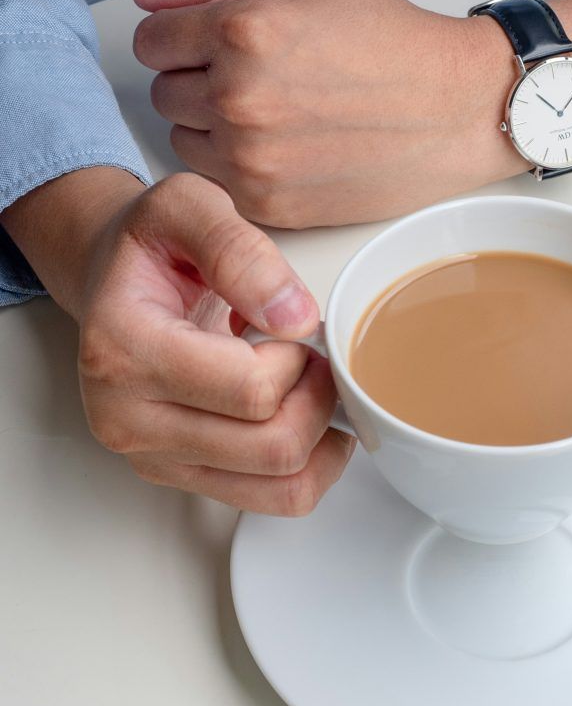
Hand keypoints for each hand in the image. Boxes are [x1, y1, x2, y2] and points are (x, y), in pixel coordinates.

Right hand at [8, 169, 353, 514]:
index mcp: (125, 350)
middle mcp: (128, 418)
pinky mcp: (178, 477)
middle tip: (311, 357)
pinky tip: (304, 417)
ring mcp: (153, 456)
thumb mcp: (190, 206)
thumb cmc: (153, 248)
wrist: (116, 281)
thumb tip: (293, 317)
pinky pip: (273, 499)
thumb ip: (240, 252)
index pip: (253, 391)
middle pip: (273, 448)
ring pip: (282, 486)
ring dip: (321, 438)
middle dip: (317, 399)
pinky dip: (311, 465)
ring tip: (310, 388)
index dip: (299, 358)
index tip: (294, 325)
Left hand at [132, 0, 523, 228]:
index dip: (184, 36)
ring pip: (185, 141)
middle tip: (261, 76)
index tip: (219, 42)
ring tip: (277, 113)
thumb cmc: (394, 42)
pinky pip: (217, 182)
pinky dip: (240, 166)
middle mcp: (240, 101)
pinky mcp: (271, 205)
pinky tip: (287, 147)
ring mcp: (254, 160)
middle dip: (199, 79)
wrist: (456, 112)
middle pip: (164, 92)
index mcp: (243, 32)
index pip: (152, 39)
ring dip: (214, 126)